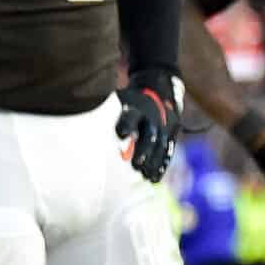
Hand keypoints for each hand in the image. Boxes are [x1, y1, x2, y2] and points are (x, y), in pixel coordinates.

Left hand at [116, 67, 182, 182]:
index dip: (126, 124)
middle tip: (136, 165)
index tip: (120, 135)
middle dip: (143, 150)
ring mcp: (165, 124)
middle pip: (150, 134)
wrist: (159, 87)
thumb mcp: (122, 100)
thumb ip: (112, 118)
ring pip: (160, 145)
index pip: (132, 115)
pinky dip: (162, 164)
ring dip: (153, 162)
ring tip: (146, 175)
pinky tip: (155, 177)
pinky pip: (168, 150)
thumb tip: (92, 140)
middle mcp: (153, 115)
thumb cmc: (131, 100)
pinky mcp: (172, 132)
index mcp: (138, 106)